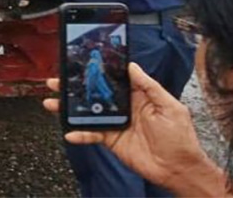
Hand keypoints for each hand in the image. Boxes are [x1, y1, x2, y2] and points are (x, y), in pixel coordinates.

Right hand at [43, 63, 212, 189]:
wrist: (178, 169)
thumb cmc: (180, 138)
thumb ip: (149, 87)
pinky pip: (91, 135)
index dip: (97, 72)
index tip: (80, 63)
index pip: (113, 80)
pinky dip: (80, 134)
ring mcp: (115, 124)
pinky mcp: (111, 140)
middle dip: (74, 87)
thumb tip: (133, 66)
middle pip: (94, 94)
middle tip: (57, 81)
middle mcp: (123, 108)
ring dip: (69, 108)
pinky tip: (70, 132)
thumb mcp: (170, 107)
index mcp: (137, 96)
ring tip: (52, 103)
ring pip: (87, 112)